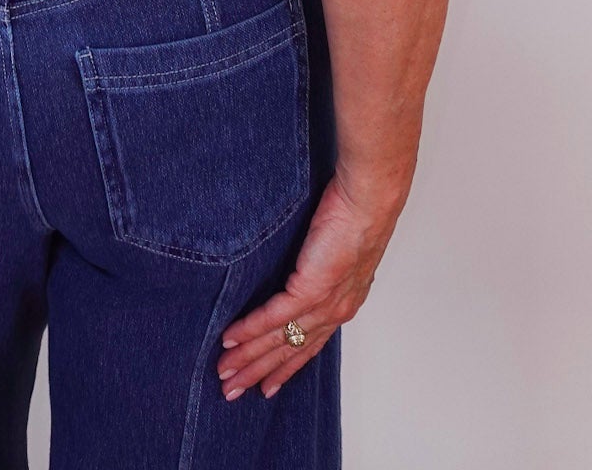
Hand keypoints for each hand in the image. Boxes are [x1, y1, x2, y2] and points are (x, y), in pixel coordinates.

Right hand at [215, 173, 404, 399]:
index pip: (310, 346)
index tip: (266, 387)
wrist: (368, 200)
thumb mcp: (339, 248)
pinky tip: (231, 339)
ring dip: (248, 358)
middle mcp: (334, 312)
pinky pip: (274, 316)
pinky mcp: (310, 288)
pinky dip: (250, 330)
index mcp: (343, 304)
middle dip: (258, 373)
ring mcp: (323, 303)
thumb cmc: (357, 213)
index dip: (286, 368)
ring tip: (224, 372)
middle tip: (232, 391)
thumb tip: (300, 267)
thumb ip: (320, 265)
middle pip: (290, 351)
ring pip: (279, 340)